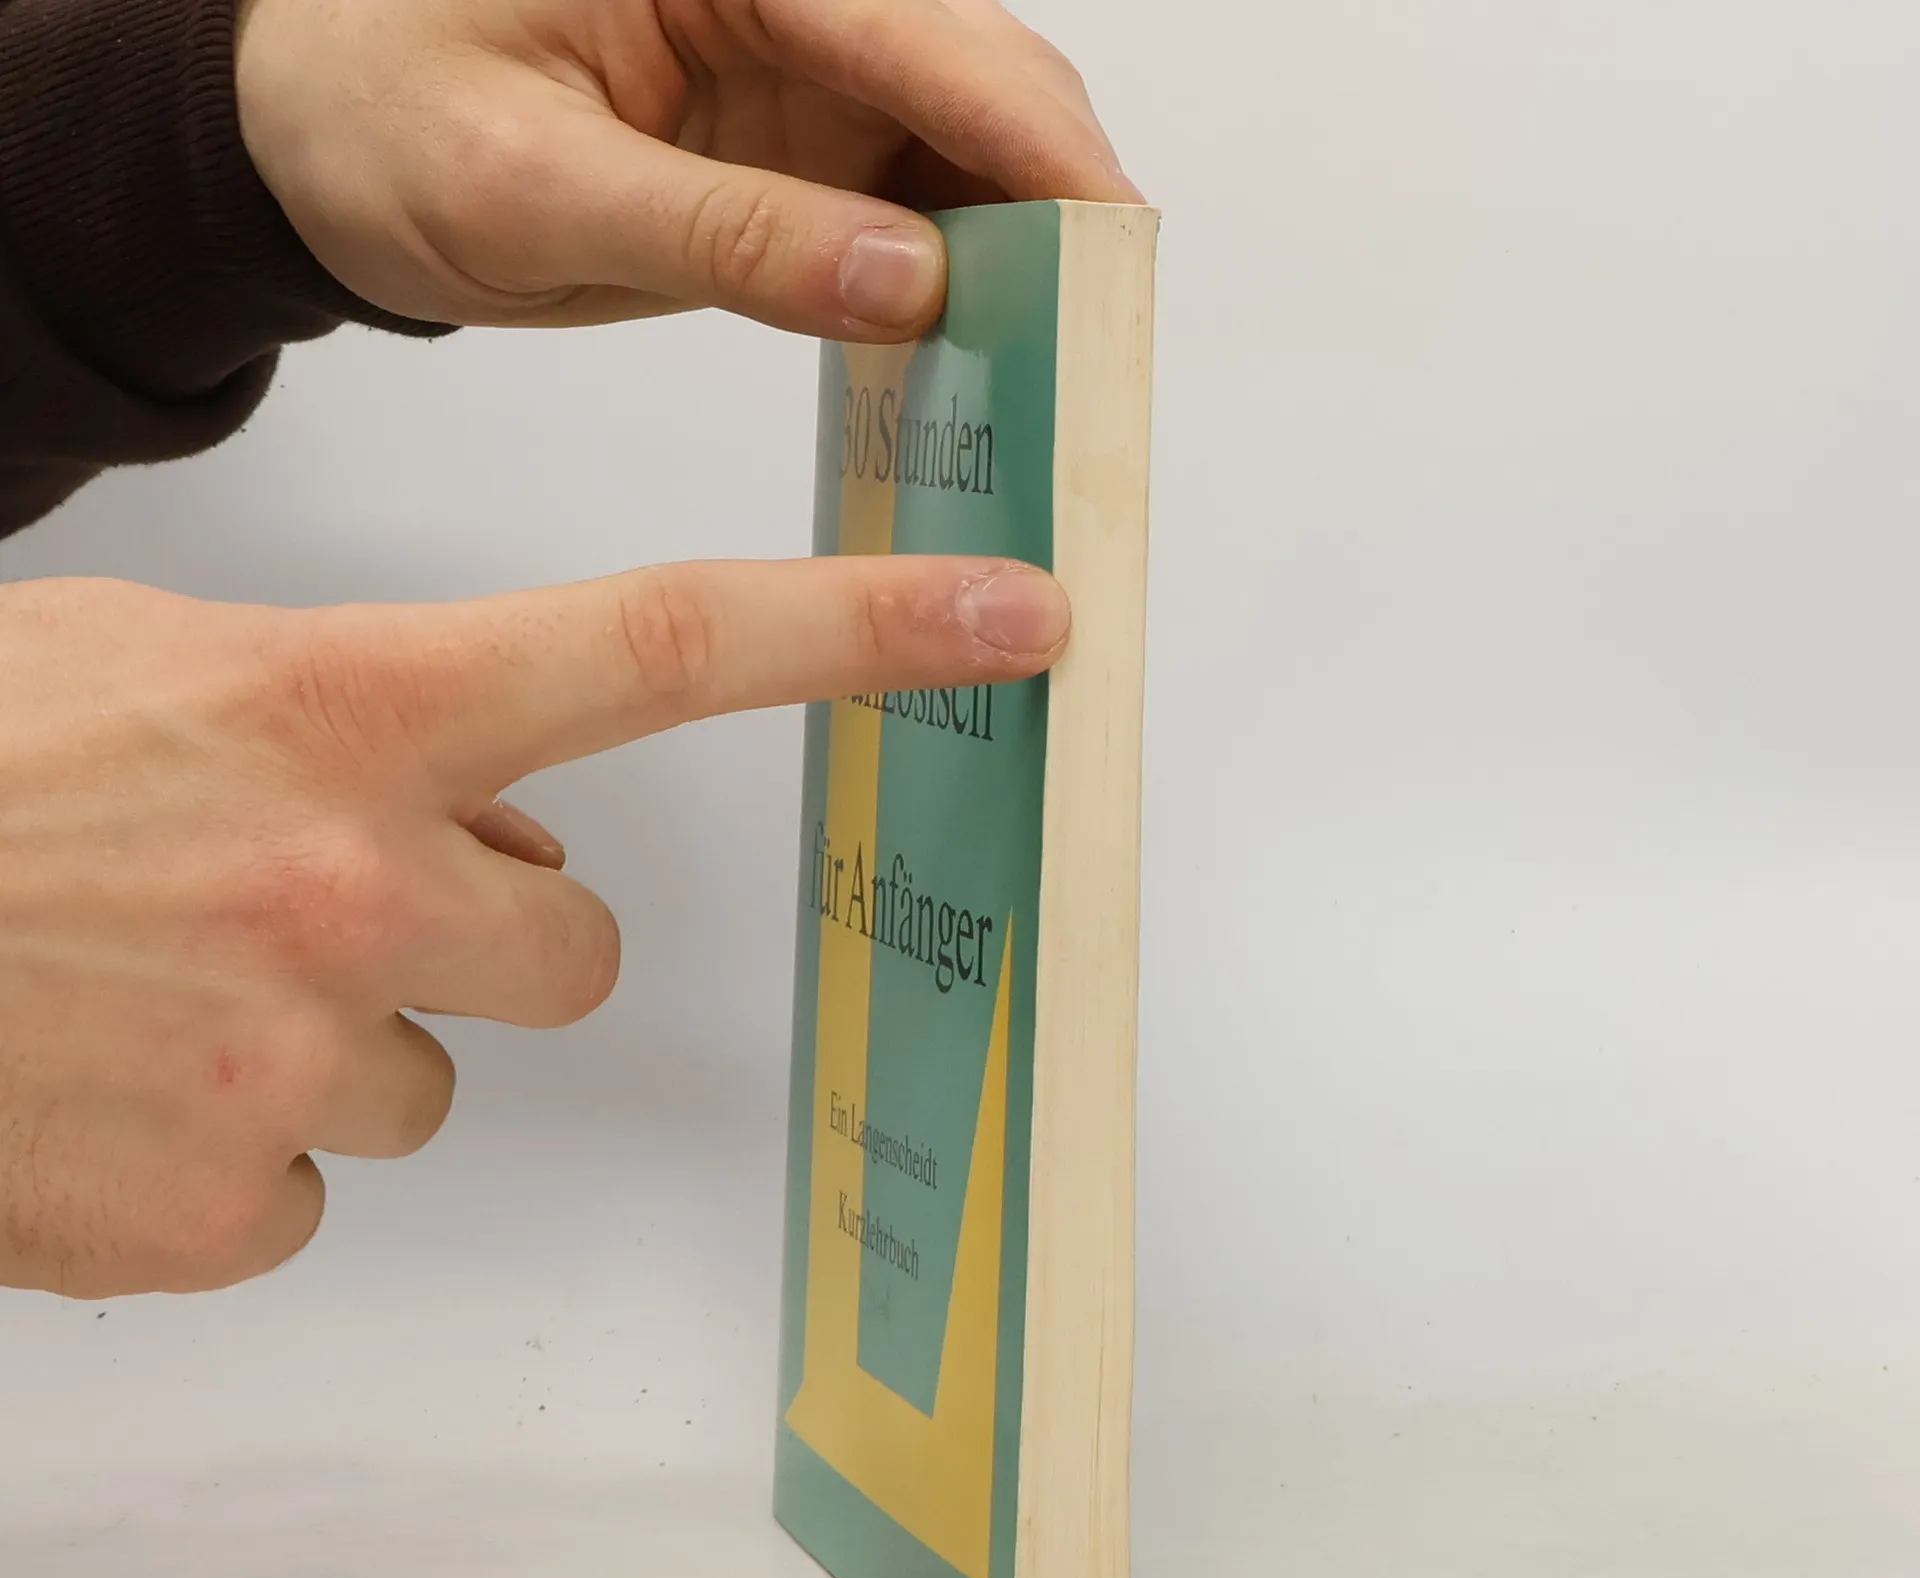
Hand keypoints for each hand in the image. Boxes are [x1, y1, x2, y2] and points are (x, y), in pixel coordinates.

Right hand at [0, 557, 1065, 1296]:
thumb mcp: (169, 679)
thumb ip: (367, 738)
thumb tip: (517, 841)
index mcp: (347, 708)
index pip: (667, 644)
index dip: (863, 630)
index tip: (1017, 616)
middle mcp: (355, 884)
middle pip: (572, 941)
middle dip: (489, 930)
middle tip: (329, 907)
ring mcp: (298, 1062)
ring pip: (427, 1072)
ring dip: (331, 1038)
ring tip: (162, 993)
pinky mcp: (229, 1212)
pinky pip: (310, 1188)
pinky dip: (235, 1153)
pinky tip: (114, 1091)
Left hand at [234, 0, 1138, 336]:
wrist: (320, 129)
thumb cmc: (380, 113)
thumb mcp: (527, 187)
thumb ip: (724, 234)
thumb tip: (911, 284)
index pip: (926, 28)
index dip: (1039, 144)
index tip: (1116, 255)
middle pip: (982, 76)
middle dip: (1056, 204)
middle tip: (1103, 348)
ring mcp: (806, 65)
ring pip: (970, 145)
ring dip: (1021, 252)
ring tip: (1058, 372)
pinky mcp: (801, 140)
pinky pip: (918, 202)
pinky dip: (962, 280)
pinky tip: (980, 354)